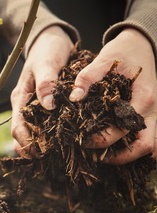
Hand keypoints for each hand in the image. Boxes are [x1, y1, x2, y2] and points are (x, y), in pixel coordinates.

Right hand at [11, 26, 73, 155]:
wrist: (51, 40)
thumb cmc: (47, 50)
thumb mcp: (47, 63)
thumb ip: (46, 83)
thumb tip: (48, 106)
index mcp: (20, 98)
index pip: (17, 127)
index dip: (25, 143)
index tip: (39, 153)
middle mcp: (25, 106)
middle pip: (22, 135)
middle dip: (31, 149)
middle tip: (48, 160)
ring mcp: (34, 107)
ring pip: (32, 133)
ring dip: (40, 146)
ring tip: (55, 157)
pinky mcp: (44, 107)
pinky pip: (44, 126)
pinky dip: (49, 136)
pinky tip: (61, 143)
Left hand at [69, 28, 156, 163]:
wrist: (141, 44)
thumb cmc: (123, 52)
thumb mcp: (104, 59)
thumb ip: (88, 78)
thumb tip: (74, 98)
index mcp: (143, 98)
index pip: (124, 129)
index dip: (103, 139)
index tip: (83, 141)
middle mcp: (153, 110)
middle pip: (145, 146)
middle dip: (121, 157)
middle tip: (96, 157)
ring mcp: (154, 114)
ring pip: (150, 146)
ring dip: (130, 155)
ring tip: (104, 157)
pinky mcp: (149, 115)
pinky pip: (147, 138)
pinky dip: (134, 148)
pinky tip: (114, 149)